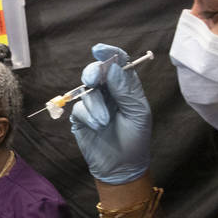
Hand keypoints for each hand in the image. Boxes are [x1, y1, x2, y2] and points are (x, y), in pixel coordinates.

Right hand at [70, 43, 153, 183]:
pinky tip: (97, 127)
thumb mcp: (138, 113)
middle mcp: (109, 92)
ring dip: (96, 106)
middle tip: (92, 80)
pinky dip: (88, 116)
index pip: (118, 63)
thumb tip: (112, 68)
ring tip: (104, 122)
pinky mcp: (81, 117)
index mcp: (126, 87)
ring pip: (87, 91)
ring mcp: (94, 104)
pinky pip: (79, 108)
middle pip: (97, 72)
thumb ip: (126, 89)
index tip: (99, 50)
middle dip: (93, 73)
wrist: (121, 167)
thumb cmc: (135, 139)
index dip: (109, 53)